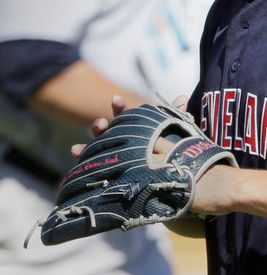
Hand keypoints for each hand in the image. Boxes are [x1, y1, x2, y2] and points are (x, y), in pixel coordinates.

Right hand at [71, 94, 188, 157]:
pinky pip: (91, 163)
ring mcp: (109, 152)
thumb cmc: (162, 149)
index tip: (117, 100)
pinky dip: (81, 157)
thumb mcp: (168, 132)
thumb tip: (183, 97)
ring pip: (97, 145)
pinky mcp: (104, 168)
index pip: (124, 116)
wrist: (160, 177)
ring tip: (81, 146)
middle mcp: (117, 138)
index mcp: (131, 128)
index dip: (119, 108)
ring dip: (89, 143)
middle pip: (106, 130)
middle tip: (101, 123)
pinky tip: (75, 153)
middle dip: (101, 125)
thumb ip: (172, 114)